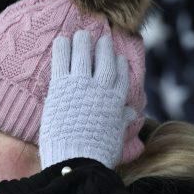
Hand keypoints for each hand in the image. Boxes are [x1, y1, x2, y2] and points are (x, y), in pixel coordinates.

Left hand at [39, 30, 133, 168]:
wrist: (76, 159)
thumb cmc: (96, 154)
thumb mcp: (115, 137)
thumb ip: (121, 121)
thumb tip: (131, 113)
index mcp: (116, 101)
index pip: (120, 76)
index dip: (119, 64)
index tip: (117, 57)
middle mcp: (101, 89)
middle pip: (104, 61)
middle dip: (104, 48)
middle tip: (102, 37)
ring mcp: (81, 85)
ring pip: (83, 56)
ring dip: (83, 42)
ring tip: (81, 33)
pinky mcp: (61, 86)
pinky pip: (62, 61)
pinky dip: (62, 49)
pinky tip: (61, 40)